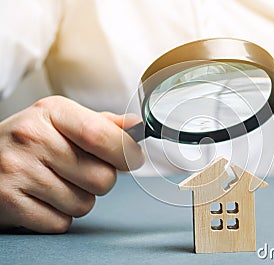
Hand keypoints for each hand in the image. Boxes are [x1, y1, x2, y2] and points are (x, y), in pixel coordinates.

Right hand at [0, 96, 144, 232]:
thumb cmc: (31, 141)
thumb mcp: (62, 121)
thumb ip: (102, 124)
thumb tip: (136, 127)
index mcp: (52, 112)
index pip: (101, 135)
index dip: (127, 152)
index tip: (134, 158)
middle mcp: (32, 138)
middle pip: (102, 177)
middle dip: (102, 180)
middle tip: (83, 172)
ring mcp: (18, 171)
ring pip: (84, 204)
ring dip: (80, 199)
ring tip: (59, 183)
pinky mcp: (9, 202)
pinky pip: (61, 222)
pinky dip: (59, 216)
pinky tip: (44, 199)